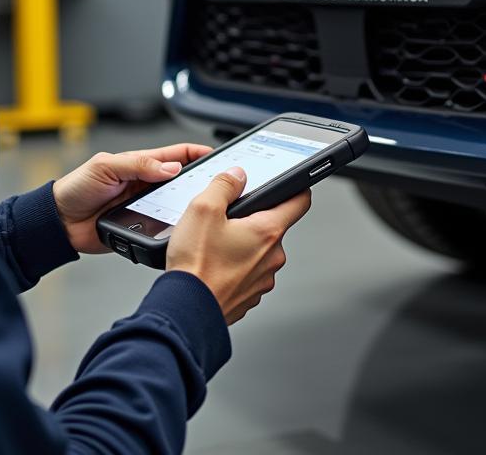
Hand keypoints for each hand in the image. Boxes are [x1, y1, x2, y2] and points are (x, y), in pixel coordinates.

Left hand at [53, 143, 212, 253]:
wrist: (60, 223)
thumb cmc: (76, 188)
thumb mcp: (105, 167)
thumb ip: (137, 165)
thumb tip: (170, 167)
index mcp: (141, 164)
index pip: (177, 154)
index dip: (198, 153)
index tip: (217, 156)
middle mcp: (147, 184)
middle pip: (183, 180)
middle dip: (201, 180)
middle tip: (219, 185)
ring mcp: (145, 206)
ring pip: (176, 204)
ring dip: (189, 206)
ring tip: (205, 208)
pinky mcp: (141, 227)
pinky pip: (163, 226)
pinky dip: (175, 226)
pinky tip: (184, 229)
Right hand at [166, 167, 311, 324]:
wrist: (185, 311)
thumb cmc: (196, 265)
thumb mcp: (203, 209)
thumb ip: (224, 185)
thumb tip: (237, 175)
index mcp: (268, 232)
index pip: (300, 202)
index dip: (296, 187)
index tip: (291, 183)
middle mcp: (272, 257)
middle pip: (273, 227)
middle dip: (253, 219)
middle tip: (226, 218)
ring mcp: (262, 280)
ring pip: (258, 251)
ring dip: (242, 245)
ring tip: (213, 244)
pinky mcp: (249, 296)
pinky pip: (247, 273)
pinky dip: (234, 266)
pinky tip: (212, 264)